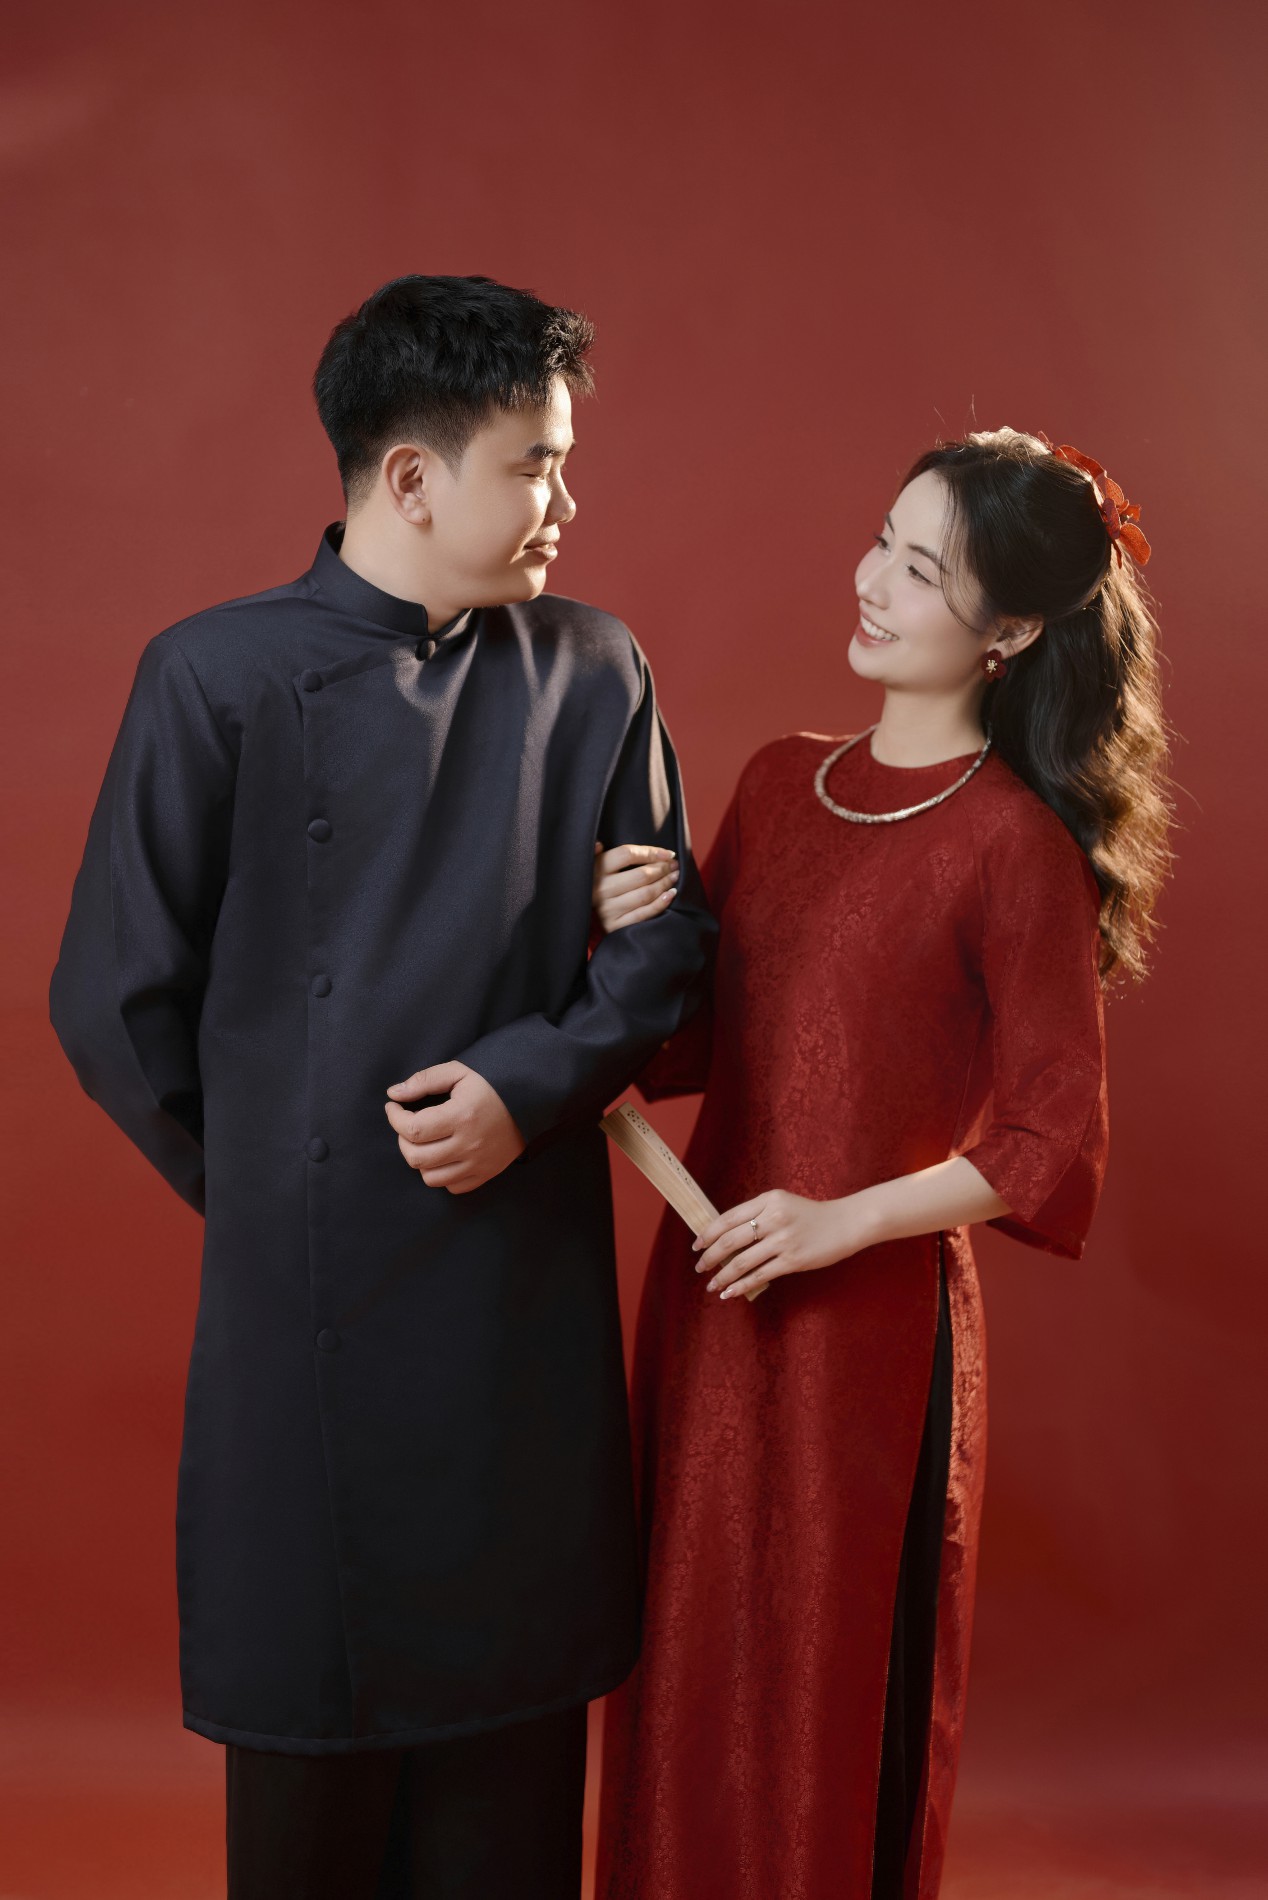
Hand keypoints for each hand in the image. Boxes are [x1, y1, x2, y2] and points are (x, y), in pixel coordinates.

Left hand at [384, 1062, 524, 1193]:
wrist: (530, 1105)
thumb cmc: (491, 1087)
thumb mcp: (459, 1073)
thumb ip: (424, 1080)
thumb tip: (394, 1093)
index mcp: (461, 1116)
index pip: (413, 1128)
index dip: (395, 1118)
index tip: (394, 1107)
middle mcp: (468, 1145)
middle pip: (416, 1157)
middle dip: (402, 1139)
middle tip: (407, 1124)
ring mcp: (477, 1164)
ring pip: (429, 1177)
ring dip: (419, 1159)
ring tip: (423, 1141)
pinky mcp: (484, 1175)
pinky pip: (451, 1187)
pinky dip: (440, 1174)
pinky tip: (443, 1155)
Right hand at [592, 842, 678, 932]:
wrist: (583, 915)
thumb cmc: (594, 883)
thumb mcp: (591, 866)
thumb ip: (597, 854)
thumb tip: (599, 845)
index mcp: (596, 869)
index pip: (627, 854)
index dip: (651, 852)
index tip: (668, 853)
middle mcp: (601, 889)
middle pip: (641, 875)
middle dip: (663, 869)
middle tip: (674, 865)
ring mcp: (608, 909)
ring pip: (645, 894)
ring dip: (665, 884)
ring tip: (675, 876)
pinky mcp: (614, 925)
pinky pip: (643, 914)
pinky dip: (660, 904)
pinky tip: (670, 894)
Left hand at [691, 1190, 869, 1300]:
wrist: (845, 1224)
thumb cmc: (810, 1216)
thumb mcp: (782, 1204)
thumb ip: (757, 1216)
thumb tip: (725, 1238)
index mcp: (768, 1200)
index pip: (728, 1218)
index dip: (708, 1233)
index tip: (697, 1246)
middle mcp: (773, 1218)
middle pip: (730, 1240)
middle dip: (710, 1257)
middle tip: (700, 1267)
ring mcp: (783, 1240)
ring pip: (742, 1261)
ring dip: (723, 1276)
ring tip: (712, 1285)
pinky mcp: (793, 1260)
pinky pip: (760, 1275)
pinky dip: (741, 1285)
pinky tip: (730, 1292)